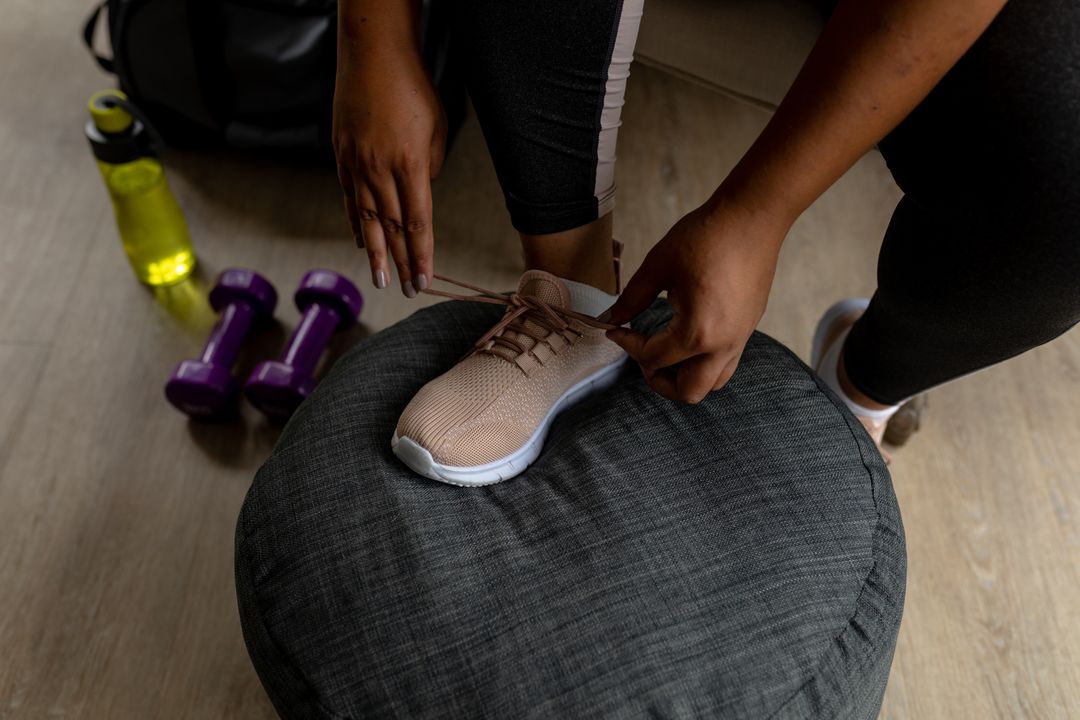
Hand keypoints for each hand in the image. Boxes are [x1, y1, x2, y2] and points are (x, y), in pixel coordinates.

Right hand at [333, 39, 446, 295]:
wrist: (371, 55)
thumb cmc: (413, 88)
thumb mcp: (436, 129)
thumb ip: (430, 168)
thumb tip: (420, 195)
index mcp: (410, 165)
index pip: (419, 222)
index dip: (421, 255)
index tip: (424, 279)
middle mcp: (380, 170)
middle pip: (394, 228)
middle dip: (402, 262)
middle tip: (407, 291)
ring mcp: (357, 164)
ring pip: (368, 219)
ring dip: (377, 253)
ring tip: (380, 280)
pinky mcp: (342, 156)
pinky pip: (350, 198)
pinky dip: (357, 223)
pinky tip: (362, 242)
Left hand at [601, 197, 787, 402]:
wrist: (753, 217)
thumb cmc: (707, 237)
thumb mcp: (659, 266)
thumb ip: (632, 298)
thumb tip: (613, 317)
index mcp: (697, 333)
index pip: (654, 359)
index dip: (627, 345)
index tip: (615, 329)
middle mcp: (723, 346)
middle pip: (688, 392)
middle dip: (658, 380)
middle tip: (642, 353)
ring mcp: (740, 339)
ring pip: (712, 383)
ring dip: (684, 377)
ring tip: (665, 351)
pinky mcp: (748, 328)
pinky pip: (725, 363)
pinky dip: (703, 363)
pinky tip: (687, 336)